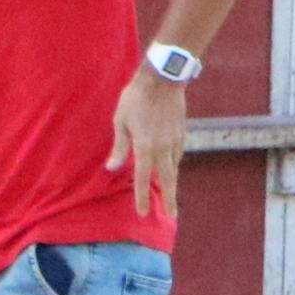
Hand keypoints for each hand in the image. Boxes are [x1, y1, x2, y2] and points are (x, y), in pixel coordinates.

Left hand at [108, 69, 186, 218]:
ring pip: (175, 167)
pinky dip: (175, 164)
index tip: (144, 213)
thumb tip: (112, 168)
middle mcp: (163, 148)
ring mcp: (175, 140)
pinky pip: (178, 154)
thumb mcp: (120, 121)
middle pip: (167, 179)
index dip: (142, 197)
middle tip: (173, 215)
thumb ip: (119, 146)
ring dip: (173, 182)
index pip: (143, 178)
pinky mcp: (182, 132)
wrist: (163, 79)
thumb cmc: (136, 98)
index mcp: (145, 147)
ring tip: (171, 195)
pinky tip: (172, 167)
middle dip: (170, 199)